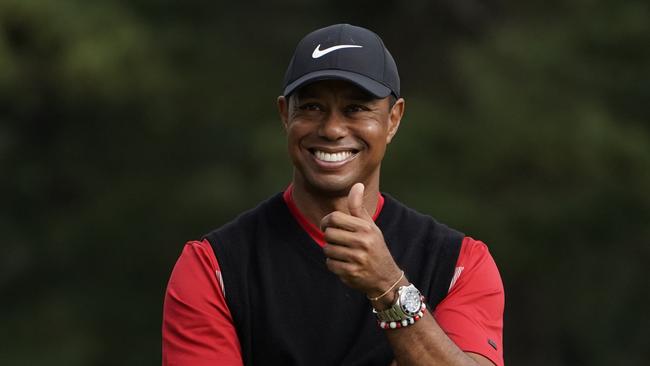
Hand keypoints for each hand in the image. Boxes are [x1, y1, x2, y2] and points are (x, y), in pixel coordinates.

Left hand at [321, 183, 401, 297]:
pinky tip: (344, 264)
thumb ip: (358, 207)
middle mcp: (362, 242)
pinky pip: (330, 264)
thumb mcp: (370, 226)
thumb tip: (357, 184)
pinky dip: (333, 265)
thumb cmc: (375, 247)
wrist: (386, 277)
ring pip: (327, 250)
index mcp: (365, 228)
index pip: (335, 218)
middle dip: (329, 239)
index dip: (326, 221)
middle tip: (337, 242)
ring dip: (331, 252)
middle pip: (328, 234)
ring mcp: (357, 258)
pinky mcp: (352, 272)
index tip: (327, 226)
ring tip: (343, 254)